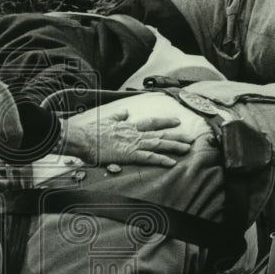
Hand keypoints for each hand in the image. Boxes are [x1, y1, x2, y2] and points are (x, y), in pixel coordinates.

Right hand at [61, 110, 192, 166]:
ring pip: (158, 144)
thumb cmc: (92, 131)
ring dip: (174, 146)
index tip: (177, 121)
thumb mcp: (107, 119)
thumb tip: (125, 111)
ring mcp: (133, 144)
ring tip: (187, 148)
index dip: (165, 121)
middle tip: (190, 138)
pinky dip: (161, 159)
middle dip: (176, 135)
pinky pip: (149, 157)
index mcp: (129, 126)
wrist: (84, 138)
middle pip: (160, 133)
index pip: (151, 122)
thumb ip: (118, 116)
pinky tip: (172, 162)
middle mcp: (134, 133)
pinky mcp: (130, 155)